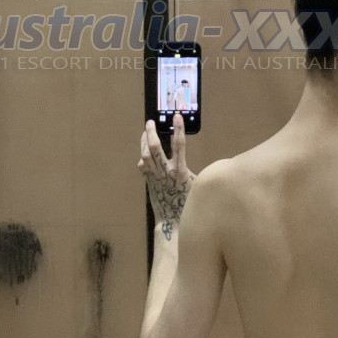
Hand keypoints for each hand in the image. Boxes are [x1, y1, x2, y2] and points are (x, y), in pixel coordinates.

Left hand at [138, 113, 195, 231]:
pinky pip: (142, 166)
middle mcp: (166, 171)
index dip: (178, 128)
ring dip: (144, 141)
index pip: (179, 144)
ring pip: (145, 154)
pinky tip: (144, 155)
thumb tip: (183, 162)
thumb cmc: (189, 204)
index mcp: (180, 170)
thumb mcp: (195, 185)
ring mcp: (155, 176)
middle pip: (155, 146)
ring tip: (145, 132)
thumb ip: (188, 170)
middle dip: (151, 132)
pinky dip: (142, 158)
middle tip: (150, 122)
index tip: (176, 116)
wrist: (173, 221)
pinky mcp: (149, 182)